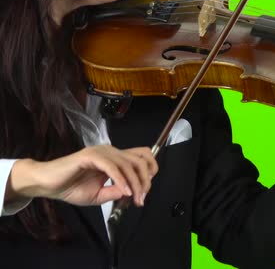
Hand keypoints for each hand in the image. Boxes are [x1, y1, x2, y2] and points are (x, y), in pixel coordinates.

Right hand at [11, 145, 157, 206]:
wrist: (47, 184)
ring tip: (135, 198)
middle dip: (145, 180)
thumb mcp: (99, 195)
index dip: (150, 171)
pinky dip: (121, 180)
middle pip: (140, 160)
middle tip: (142, 198)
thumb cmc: (70, 187)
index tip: (145, 191)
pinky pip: (113, 167)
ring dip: (135, 183)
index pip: (142, 157)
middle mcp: (111, 152)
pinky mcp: (91, 156)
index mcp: (115, 159)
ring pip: (129, 164)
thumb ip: (116, 192)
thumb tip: (132, 192)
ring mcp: (101, 152)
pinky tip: (124, 192)